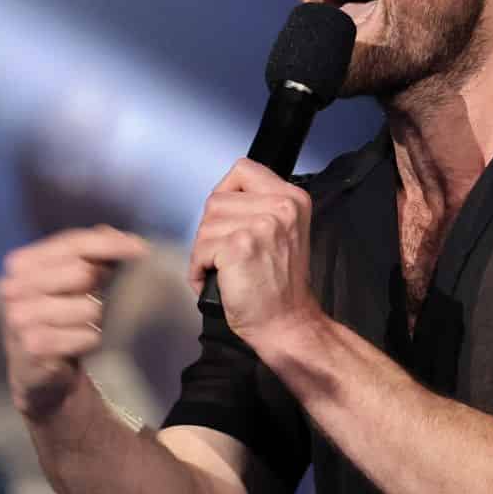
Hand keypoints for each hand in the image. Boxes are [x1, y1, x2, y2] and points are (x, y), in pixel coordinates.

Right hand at [1, 225, 148, 417]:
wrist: (38, 371)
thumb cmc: (58, 318)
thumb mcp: (70, 280)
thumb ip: (90, 252)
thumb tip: (118, 235)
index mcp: (20, 263)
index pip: (73, 243)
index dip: (110, 244)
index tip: (142, 249)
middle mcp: (13, 287)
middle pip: (82, 272)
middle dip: (101, 286)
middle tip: (97, 300)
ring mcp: (19, 318)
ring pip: (88, 307)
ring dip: (96, 319)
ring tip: (82, 325)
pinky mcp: (32, 347)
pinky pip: (85, 336)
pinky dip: (90, 340)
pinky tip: (79, 344)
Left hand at [189, 159, 321, 347]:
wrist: (288, 323)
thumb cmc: (281, 287)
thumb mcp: (284, 232)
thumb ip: (260, 207)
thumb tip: (221, 200)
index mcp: (293, 199)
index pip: (243, 169)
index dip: (227, 194)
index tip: (230, 220)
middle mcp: (281, 207)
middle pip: (217, 199)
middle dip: (212, 231)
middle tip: (228, 255)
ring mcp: (261, 225)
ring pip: (205, 225)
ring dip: (205, 252)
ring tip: (225, 270)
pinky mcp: (240, 246)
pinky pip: (199, 249)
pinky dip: (199, 270)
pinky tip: (219, 280)